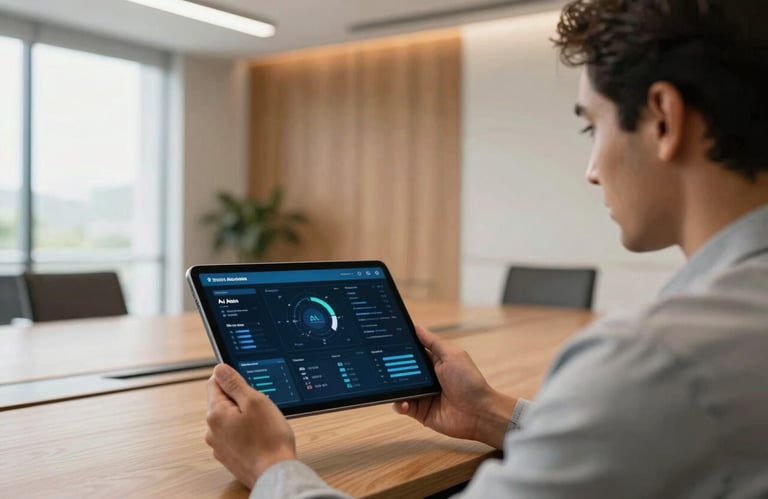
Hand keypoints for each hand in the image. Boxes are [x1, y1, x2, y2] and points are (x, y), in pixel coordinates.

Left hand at [205, 363, 296, 488]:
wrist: (275, 473)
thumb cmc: (269, 439)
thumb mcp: (254, 401)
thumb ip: (234, 384)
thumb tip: (219, 369)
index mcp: (215, 414)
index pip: (214, 383)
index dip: (232, 379)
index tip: (247, 385)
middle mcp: (212, 431)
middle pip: (222, 402)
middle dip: (240, 400)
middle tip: (260, 407)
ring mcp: (219, 446)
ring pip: (229, 420)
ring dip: (243, 417)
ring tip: (262, 425)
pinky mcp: (229, 456)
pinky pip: (234, 435)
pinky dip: (245, 433)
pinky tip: (260, 438)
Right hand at [393, 326, 517, 448]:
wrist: (479, 413)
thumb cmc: (470, 382)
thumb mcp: (451, 356)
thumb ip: (433, 342)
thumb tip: (417, 327)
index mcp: (434, 362)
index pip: (413, 352)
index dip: (401, 348)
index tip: (388, 342)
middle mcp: (427, 378)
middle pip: (403, 370)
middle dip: (393, 368)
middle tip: (385, 365)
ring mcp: (422, 394)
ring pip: (400, 388)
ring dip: (395, 387)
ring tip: (393, 385)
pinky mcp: (420, 411)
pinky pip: (403, 406)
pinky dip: (400, 404)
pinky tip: (404, 402)